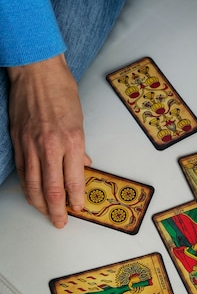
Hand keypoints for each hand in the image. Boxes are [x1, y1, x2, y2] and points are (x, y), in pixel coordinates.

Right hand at [7, 54, 90, 227]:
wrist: (36, 71)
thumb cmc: (60, 90)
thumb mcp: (79, 119)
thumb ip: (79, 146)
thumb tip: (82, 164)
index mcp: (72, 140)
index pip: (74, 180)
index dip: (77, 199)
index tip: (80, 208)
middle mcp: (51, 146)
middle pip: (52, 189)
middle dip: (57, 211)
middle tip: (61, 222)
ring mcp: (31, 145)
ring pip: (33, 185)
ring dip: (40, 204)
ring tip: (46, 213)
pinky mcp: (18, 142)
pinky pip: (22, 171)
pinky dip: (27, 187)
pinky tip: (31, 194)